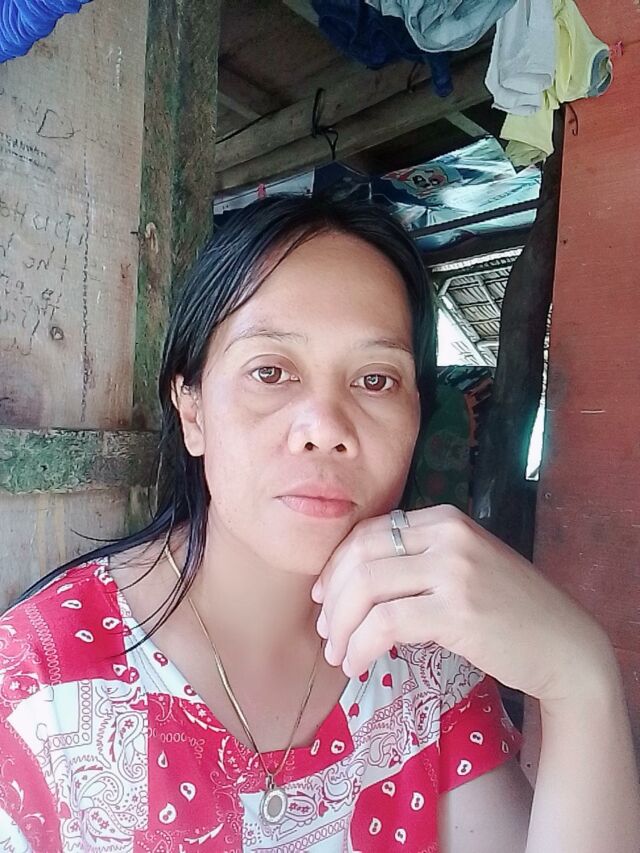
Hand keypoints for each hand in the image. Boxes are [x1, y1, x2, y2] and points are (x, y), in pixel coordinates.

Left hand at [311, 505, 613, 703]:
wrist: (564, 645)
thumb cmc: (508, 609)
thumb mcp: (464, 565)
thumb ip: (418, 559)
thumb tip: (351, 580)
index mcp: (445, 518)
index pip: (368, 532)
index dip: (336, 565)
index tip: (324, 596)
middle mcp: (448, 535)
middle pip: (360, 557)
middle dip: (332, 598)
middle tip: (325, 630)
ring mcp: (454, 570)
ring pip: (366, 588)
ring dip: (341, 626)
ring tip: (338, 653)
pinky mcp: (457, 610)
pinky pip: (385, 624)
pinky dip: (360, 646)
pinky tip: (356, 664)